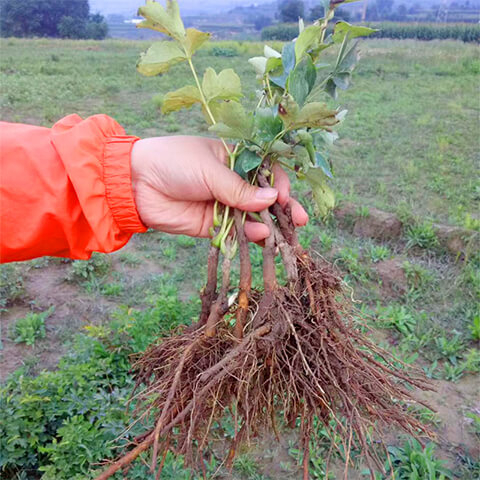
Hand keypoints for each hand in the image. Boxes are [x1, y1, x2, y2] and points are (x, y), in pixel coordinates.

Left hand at [131, 136, 307, 241]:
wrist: (135, 183)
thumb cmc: (174, 162)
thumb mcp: (210, 169)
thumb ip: (240, 188)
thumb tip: (273, 198)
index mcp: (234, 159)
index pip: (266, 171)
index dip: (280, 184)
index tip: (286, 196)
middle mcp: (232, 183)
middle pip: (264, 197)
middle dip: (283, 208)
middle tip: (300, 221)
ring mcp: (223, 205)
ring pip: (252, 217)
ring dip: (269, 226)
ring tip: (286, 235)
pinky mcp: (212, 225)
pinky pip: (235, 232)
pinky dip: (249, 236)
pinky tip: (261, 237)